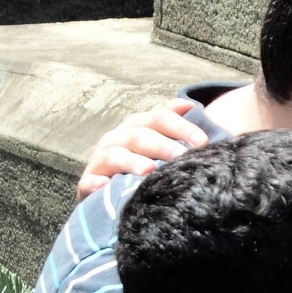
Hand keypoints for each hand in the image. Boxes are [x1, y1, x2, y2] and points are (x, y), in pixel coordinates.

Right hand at [76, 99, 208, 199]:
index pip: (160, 118)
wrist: (109, 188)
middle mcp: (118, 138)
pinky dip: (96, 182)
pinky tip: (105, 185)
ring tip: (150, 170)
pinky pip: (89, 181)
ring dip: (132, 162)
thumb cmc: (143, 161)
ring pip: (116, 156)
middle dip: (162, 145)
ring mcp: (101, 159)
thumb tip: (188, 104)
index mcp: (138, 126)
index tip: (203, 141)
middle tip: (181, 156)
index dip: (181, 127)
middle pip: (140, 136)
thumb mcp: (158, 141)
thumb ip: (173, 123)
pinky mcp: (88, 182)